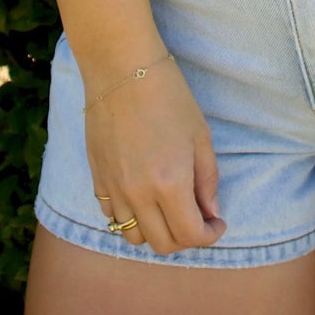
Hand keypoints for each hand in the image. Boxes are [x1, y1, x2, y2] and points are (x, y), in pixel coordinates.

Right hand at [85, 56, 226, 253]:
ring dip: (156, 232)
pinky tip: (144, 197)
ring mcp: (114, 190)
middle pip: (162, 245)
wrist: (122, 70)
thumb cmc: (169, 96)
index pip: (190, 236)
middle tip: (197, 219)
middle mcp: (139, 195)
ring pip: (133, 237)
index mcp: (170, 184)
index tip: (217, 223)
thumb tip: (210, 212)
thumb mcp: (200, 136)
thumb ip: (207, 179)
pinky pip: (112, 216)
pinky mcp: (97, 180)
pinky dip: (131, 218)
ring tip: (169, 210)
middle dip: (185, 239)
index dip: (209, 235)